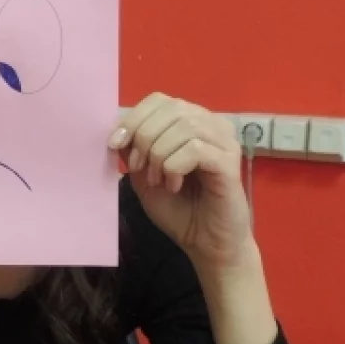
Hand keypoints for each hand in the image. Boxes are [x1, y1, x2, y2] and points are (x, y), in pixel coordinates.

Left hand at [109, 93, 250, 268]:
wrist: (205, 243)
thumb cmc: (178, 210)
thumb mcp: (144, 177)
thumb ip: (133, 151)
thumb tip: (118, 130)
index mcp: (190, 122)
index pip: (159, 100)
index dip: (133, 118)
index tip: (114, 144)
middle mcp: (211, 125)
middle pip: (171, 109)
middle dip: (143, 137)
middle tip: (138, 168)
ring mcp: (224, 142)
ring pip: (183, 127)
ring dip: (159, 155)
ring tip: (158, 181)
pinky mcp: (230, 162)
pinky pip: (195, 149)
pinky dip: (174, 167)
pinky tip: (174, 186)